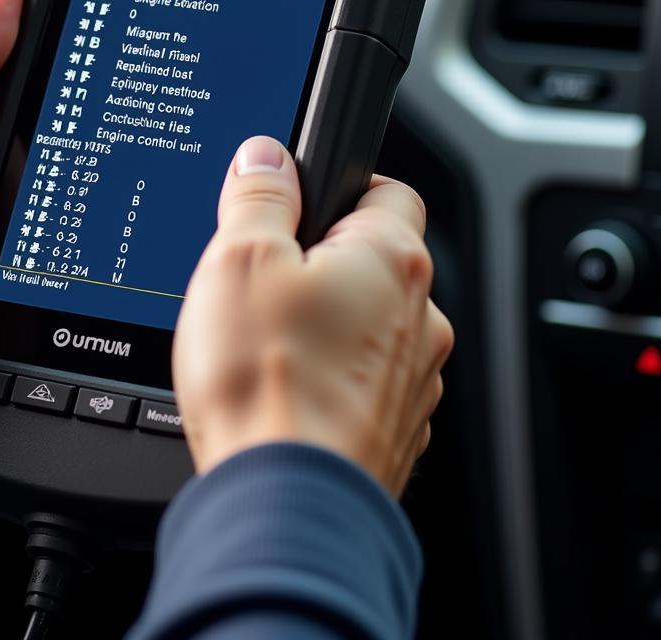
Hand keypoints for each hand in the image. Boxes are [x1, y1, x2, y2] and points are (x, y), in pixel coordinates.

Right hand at [174, 135, 452, 495]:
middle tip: (266, 279)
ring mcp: (414, 380)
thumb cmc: (268, 382)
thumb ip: (259, 196)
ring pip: (372, 326)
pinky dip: (332, 378)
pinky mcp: (395, 430)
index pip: (390, 190)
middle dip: (325, 262)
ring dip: (330, 324)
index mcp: (391, 261)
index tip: (304, 202)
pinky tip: (285, 390)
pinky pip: (366, 382)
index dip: (343, 186)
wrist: (284, 503)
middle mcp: (420, 318)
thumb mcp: (240, 259)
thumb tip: (265, 158)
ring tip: (269, 343)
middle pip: (377, 262)